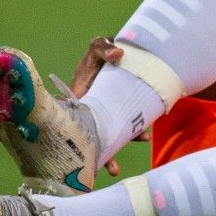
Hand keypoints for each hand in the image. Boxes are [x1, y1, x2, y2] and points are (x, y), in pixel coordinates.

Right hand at [70, 36, 138, 174]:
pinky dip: (130, 135)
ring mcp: (103, 113)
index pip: (72, 117)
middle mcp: (89, 108)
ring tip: (114, 168)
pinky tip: (143, 137)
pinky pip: (122, 127)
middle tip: (102, 166)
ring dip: (110, 151)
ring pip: (105, 135)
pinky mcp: (118, 113)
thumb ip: (104, 48)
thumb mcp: (100, 47)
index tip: (79, 148)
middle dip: (93, 152)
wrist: (122, 52)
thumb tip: (118, 54)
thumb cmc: (105, 50)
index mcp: (78, 95)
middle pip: (87, 134)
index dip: (74, 134)